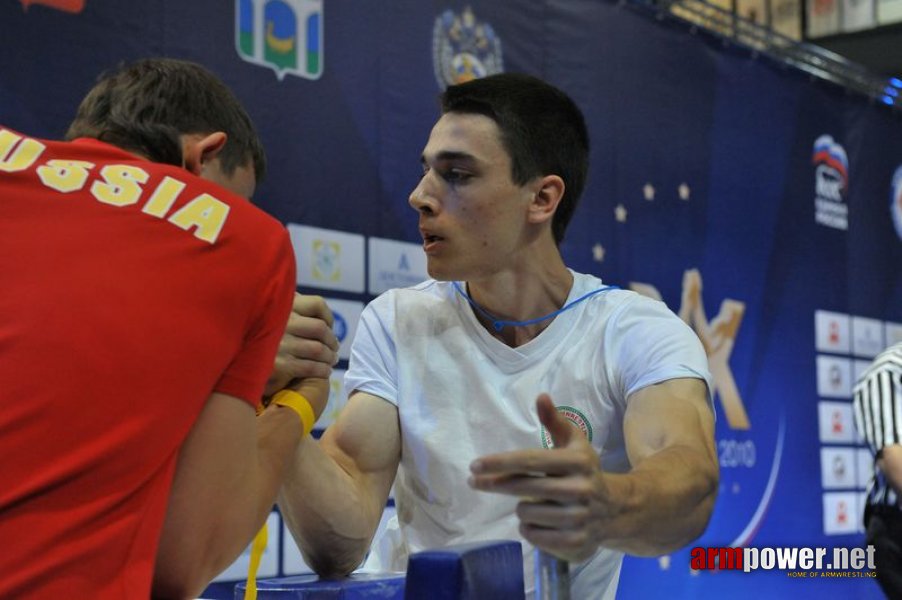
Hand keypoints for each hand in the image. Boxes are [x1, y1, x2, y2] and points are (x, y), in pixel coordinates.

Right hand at [264, 293, 339, 396]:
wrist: (236, 364)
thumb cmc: (257, 337)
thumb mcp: (269, 315)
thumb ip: (290, 308)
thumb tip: (319, 314)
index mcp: (282, 306)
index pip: (317, 304)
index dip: (328, 316)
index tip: (328, 327)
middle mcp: (281, 322)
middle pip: (321, 329)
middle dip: (332, 340)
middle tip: (334, 348)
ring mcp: (281, 344)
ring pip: (319, 350)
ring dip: (330, 357)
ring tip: (331, 360)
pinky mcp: (280, 365)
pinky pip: (311, 367)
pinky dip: (323, 370)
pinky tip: (325, 371)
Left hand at [468, 394, 610, 562]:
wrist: (615, 509)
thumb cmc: (584, 472)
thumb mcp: (574, 444)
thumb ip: (555, 421)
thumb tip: (541, 396)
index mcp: (578, 462)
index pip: (531, 460)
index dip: (500, 462)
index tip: (474, 465)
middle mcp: (580, 489)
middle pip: (523, 487)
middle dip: (495, 484)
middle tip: (475, 482)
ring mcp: (578, 518)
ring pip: (525, 513)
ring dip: (521, 508)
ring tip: (532, 502)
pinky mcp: (575, 543)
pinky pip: (533, 535)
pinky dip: (528, 528)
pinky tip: (537, 521)